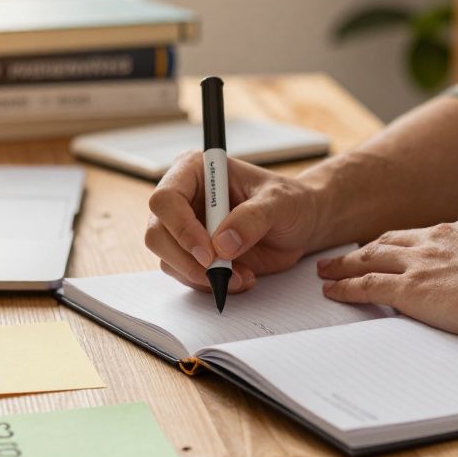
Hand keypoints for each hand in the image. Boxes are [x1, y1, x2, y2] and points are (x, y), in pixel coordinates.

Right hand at [145, 151, 321, 292]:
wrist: (301, 225)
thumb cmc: (290, 202)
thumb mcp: (279, 203)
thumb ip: (252, 218)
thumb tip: (222, 244)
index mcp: (195, 171)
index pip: (166, 199)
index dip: (181, 228)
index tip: (209, 252)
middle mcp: (184, 200)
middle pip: (157, 234)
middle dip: (186, 260)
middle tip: (220, 272)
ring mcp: (186, 230)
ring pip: (168, 260)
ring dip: (202, 276)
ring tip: (242, 275)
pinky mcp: (195, 255)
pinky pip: (187, 276)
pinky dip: (211, 284)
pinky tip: (242, 278)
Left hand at [316, 211, 457, 341]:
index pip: (431, 234)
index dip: (410, 242)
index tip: (398, 246)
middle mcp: (440, 238)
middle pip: (392, 239)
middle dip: (369, 247)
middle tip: (350, 253)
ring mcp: (421, 262)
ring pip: (371, 257)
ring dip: (345, 264)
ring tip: (327, 269)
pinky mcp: (409, 289)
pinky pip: (366, 285)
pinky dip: (345, 287)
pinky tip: (332, 290)